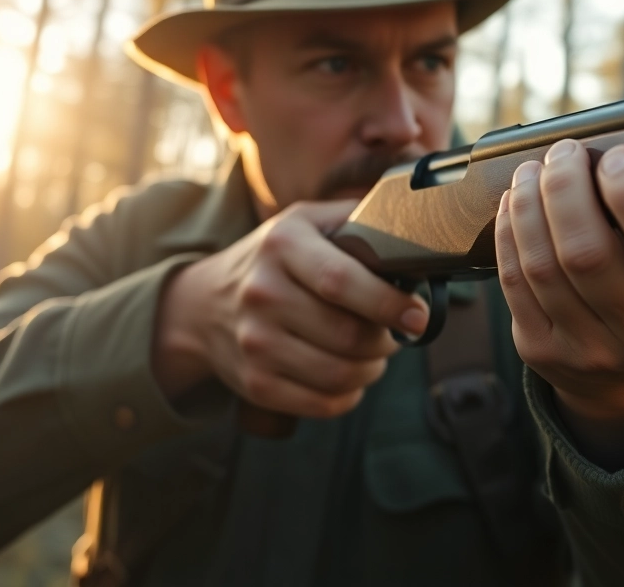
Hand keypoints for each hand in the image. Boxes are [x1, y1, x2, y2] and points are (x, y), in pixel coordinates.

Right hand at [152, 200, 427, 418]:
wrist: (204, 304)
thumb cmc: (275, 260)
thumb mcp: (306, 221)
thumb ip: (357, 218)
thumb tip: (419, 221)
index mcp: (284, 245)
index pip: (341, 280)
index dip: (388, 303)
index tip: (419, 317)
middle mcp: (263, 292)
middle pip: (347, 335)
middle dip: (386, 340)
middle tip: (395, 333)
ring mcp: (254, 342)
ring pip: (339, 375)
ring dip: (372, 369)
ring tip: (373, 354)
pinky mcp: (254, 383)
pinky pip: (321, 404)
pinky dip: (348, 396)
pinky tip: (348, 377)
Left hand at [495, 139, 623, 422]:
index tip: (619, 155)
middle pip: (591, 254)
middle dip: (567, 189)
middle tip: (565, 152)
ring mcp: (593, 351)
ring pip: (545, 267)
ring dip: (531, 205)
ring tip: (534, 170)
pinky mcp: (544, 352)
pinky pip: (516, 283)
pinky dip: (511, 232)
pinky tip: (515, 203)